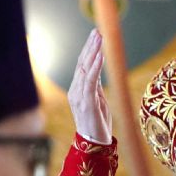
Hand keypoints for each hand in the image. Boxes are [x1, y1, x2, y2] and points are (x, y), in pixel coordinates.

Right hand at [69, 28, 112, 144]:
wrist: (95, 144)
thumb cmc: (98, 125)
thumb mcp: (98, 102)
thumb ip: (96, 87)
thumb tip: (98, 73)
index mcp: (77, 91)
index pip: (82, 66)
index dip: (88, 51)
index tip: (95, 37)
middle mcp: (76, 91)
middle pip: (82, 64)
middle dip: (90, 46)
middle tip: (96, 31)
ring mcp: (79, 96)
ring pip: (85, 69)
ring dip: (93, 52)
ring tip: (99, 38)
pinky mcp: (87, 102)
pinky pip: (91, 81)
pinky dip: (95, 68)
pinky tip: (100, 56)